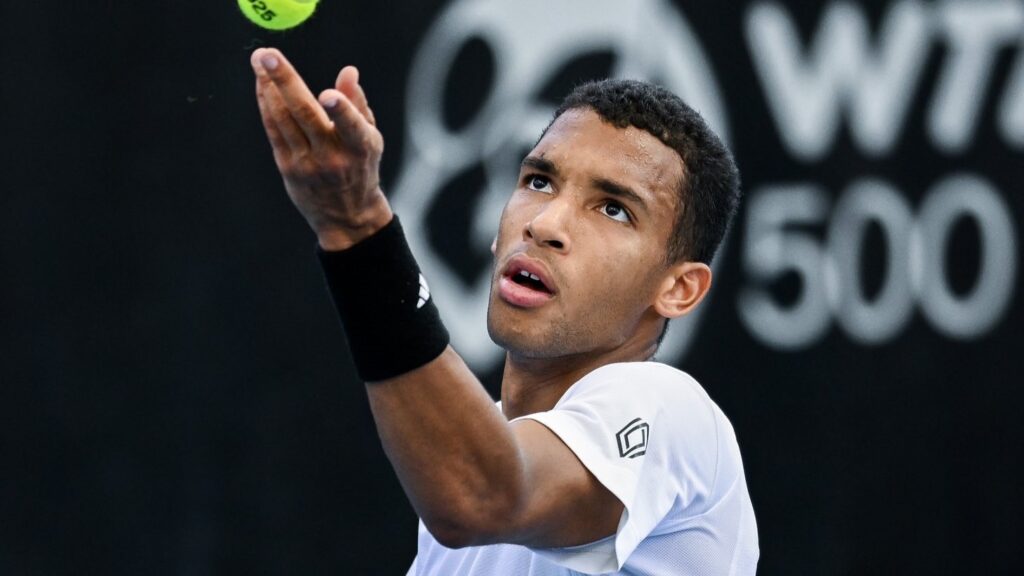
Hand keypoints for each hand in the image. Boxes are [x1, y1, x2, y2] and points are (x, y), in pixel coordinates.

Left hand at [250, 47, 392, 249]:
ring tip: (260, 59)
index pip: (351, 128)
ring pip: (284, 120)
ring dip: (269, 87)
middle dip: (286, 82)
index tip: (328, 95)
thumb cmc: (361, 167)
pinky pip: (274, 130)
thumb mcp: (370, 139)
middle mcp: (333, 157)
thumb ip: (357, 104)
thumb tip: (349, 71)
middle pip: (306, 115)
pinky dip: (267, 105)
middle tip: (270, 56)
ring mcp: (308, 164)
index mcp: (360, 148)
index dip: (342, 111)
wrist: (347, 216)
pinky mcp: (288, 168)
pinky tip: (262, 84)